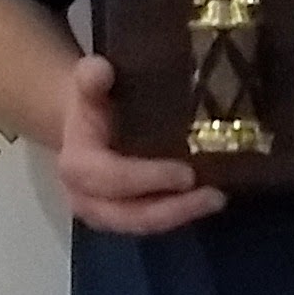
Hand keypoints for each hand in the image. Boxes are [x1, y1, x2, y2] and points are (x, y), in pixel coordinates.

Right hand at [55, 52, 225, 237]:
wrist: (79, 124)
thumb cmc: (91, 102)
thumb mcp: (88, 85)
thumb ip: (91, 78)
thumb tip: (100, 69)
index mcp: (77, 166)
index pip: (109, 178)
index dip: (146, 179)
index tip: (187, 174)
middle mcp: (84, 198)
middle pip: (128, 214)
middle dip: (172, 209)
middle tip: (214, 196)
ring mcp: (102, 213)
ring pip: (141, 225)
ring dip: (180, 216)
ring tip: (216, 199)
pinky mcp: (120, 218)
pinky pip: (149, 222)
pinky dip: (177, 214)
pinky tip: (205, 200)